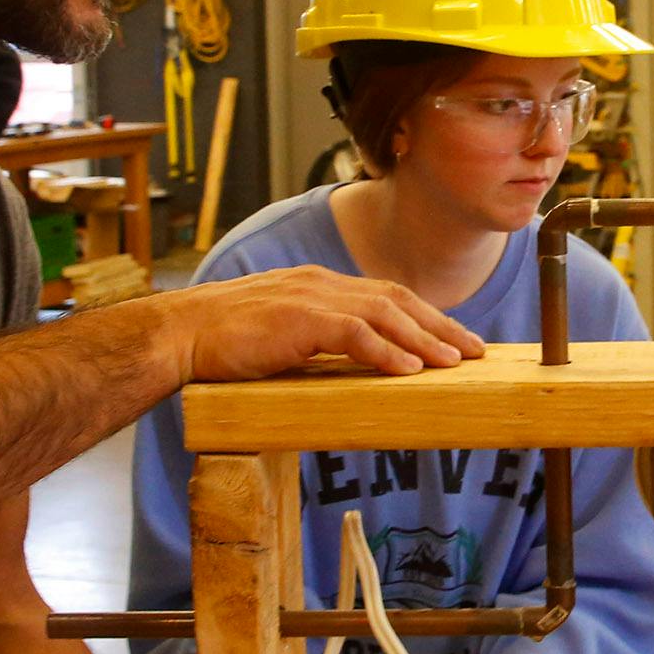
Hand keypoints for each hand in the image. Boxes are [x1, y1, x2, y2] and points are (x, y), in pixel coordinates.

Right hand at [176, 264, 482, 381]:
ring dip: (423, 339)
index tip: (455, 339)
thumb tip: (355, 370)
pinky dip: (386, 350)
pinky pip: (354, 333)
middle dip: (440, 325)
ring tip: (454, 363)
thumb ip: (318, 343)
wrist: (178, 333)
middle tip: (475, 350)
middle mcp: (322, 283)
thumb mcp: (282, 336)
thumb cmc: (224, 342)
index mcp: (320, 285)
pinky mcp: (298, 319)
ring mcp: (310, 297)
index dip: (426, 317)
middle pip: (397, 299)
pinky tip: (409, 368)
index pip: (387, 295)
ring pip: (384, 313)